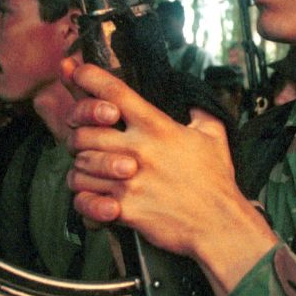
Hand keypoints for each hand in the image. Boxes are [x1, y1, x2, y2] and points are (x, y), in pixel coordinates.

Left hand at [65, 63, 276, 291]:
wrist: (219, 224)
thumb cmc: (216, 183)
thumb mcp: (214, 137)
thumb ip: (201, 113)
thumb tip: (194, 101)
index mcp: (157, 127)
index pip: (114, 91)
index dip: (88, 77)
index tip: (75, 71)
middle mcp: (139, 150)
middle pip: (83, 132)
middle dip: (77, 135)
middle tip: (82, 140)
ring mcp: (128, 181)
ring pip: (78, 167)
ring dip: (80, 169)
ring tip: (90, 173)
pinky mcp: (124, 209)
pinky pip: (85, 201)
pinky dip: (85, 201)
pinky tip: (96, 200)